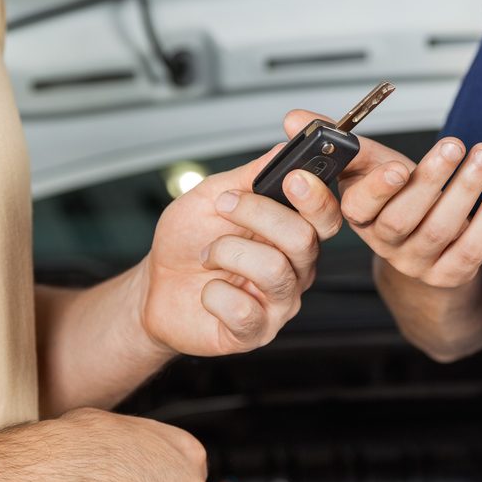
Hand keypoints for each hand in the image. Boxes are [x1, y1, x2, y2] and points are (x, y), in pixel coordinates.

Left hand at [141, 144, 341, 356]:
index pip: (326, 215)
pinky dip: (213, 293)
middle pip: (304, 238)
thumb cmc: (187, 242)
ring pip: (274, 269)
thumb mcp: (211, 196)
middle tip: (223, 207)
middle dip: (256, 215)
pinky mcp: (255, 332)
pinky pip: (243, 309)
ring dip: (227, 252)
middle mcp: (295, 267)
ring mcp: (279, 302)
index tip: (293, 178)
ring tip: (208, 255)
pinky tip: (207, 291)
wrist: (155, 287)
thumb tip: (283, 148)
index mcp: (292, 231)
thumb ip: (249, 175)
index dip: (316, 196)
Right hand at [283, 110, 481, 288]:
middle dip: (430, 181)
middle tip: (454, 145)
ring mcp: (417, 263)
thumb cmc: (395, 199)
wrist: (428, 252)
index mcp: (358, 218)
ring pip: (440, 230)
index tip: (395, 165)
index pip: (357, 208)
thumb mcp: (367, 167)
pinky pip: (473, 249)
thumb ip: (337, 140)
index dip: (376, 189)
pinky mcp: (451, 274)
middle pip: (402, 218)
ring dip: (466, 190)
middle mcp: (384, 245)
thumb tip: (293, 117)